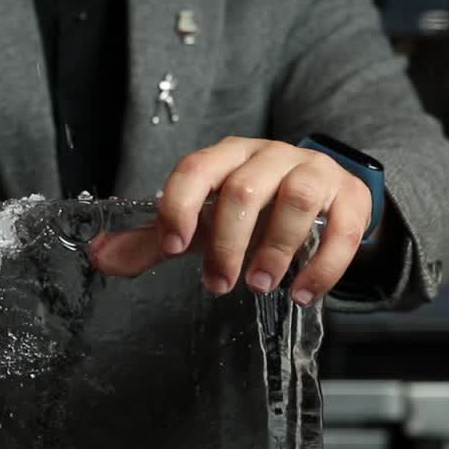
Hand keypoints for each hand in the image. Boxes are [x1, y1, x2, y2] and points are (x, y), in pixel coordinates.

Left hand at [90, 137, 374, 305]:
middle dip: (227, 243)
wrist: (320, 197)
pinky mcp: (351, 196)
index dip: (179, 206)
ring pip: (296, 199)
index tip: (172, 246)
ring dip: (275, 248)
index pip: (195, 170)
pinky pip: (344, 226)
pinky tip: (304, 293)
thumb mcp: (199, 223)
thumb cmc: (248, 210)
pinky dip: (324, 264)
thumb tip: (98, 257)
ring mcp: (312, 172)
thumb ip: (151, 241)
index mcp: (224, 158)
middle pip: (244, 189)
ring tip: (262, 287)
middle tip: (220, 285)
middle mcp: (268, 156)